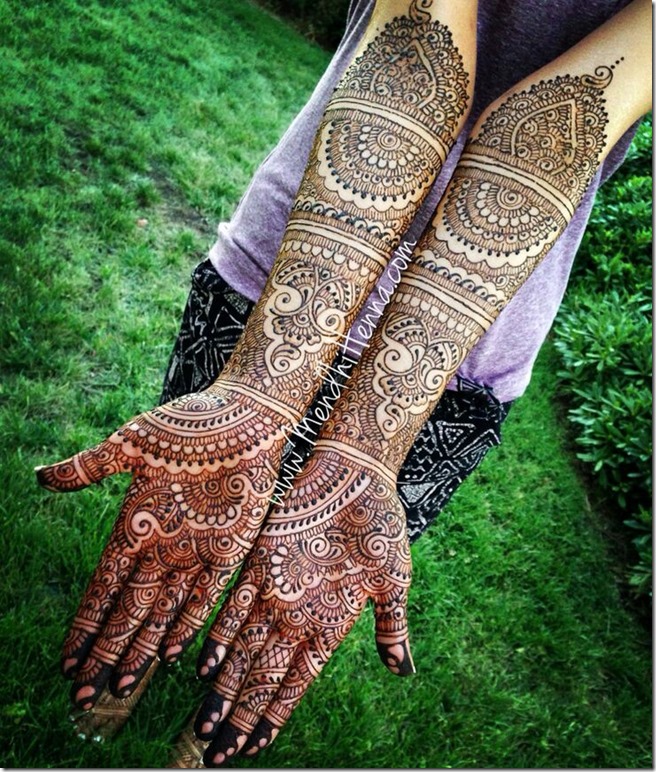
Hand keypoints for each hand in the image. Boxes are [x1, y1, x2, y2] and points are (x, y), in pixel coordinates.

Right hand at [36, 383, 293, 709]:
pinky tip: (172, 655)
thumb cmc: (187, 423)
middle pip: (128, 611)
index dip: (85, 625)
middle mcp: (162, 546)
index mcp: (134, 524)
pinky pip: (206, 596)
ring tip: (122, 687)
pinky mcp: (230, 549)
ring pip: (162, 612)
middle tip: (84, 694)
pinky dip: (189, 624)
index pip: (102, 588)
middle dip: (106, 651)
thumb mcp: (132, 444)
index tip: (67, 661)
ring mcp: (196, 550)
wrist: (244, 415)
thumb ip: (90, 467)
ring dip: (142, 648)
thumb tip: (38, 477)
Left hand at [192, 443, 412, 765]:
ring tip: (204, 725)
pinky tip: (203, 665)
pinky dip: (219, 634)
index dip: (273, 716)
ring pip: (243, 649)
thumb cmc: (382, 526)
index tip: (253, 748)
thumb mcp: (393, 580)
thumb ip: (391, 626)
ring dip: (224, 687)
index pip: (295, 683)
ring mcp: (277, 589)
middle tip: (214, 756)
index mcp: (330, 624)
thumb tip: (403, 673)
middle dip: (239, 715)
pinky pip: (235, 604)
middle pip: (263, 676)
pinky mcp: (260, 561)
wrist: (357, 475)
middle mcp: (297, 614)